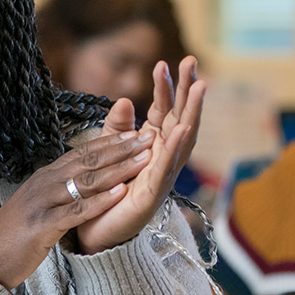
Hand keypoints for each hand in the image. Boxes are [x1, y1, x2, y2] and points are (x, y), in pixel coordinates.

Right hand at [0, 107, 153, 287]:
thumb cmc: (13, 237)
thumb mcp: (37, 206)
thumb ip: (58, 192)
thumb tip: (80, 183)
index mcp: (44, 178)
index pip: (81, 153)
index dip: (110, 142)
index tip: (136, 132)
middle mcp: (43, 184)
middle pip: (87, 161)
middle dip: (121, 148)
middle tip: (149, 136)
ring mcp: (42, 203)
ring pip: (86, 181)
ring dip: (118, 169)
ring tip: (144, 159)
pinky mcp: (43, 226)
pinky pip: (76, 210)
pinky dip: (100, 201)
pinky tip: (121, 193)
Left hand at [75, 57, 205, 253]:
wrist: (94, 232)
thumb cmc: (106, 192)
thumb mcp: (108, 152)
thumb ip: (116, 128)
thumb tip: (125, 99)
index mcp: (152, 147)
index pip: (164, 111)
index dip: (166, 87)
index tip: (165, 61)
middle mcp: (162, 159)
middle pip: (181, 118)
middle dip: (188, 90)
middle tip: (193, 61)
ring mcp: (162, 176)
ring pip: (182, 140)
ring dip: (192, 112)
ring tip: (199, 87)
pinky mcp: (153, 194)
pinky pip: (167, 168)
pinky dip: (175, 148)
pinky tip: (181, 129)